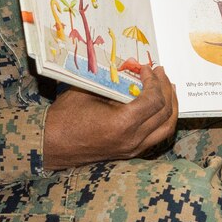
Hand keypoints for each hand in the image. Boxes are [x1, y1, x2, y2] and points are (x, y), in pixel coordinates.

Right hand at [42, 64, 177, 170]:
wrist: (50, 145)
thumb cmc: (65, 116)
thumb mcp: (89, 91)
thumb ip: (113, 81)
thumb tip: (131, 69)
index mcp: (122, 124)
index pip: (154, 100)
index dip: (154, 81)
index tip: (147, 68)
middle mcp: (132, 139)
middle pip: (165, 113)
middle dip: (165, 89)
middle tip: (160, 73)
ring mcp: (133, 148)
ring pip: (166, 127)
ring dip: (170, 105)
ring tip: (167, 88)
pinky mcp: (130, 152)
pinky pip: (156, 136)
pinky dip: (162, 119)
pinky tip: (159, 106)